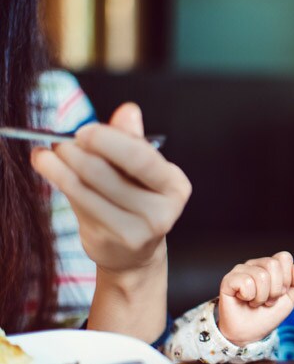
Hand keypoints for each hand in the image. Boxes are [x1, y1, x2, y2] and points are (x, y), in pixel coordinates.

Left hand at [31, 102, 191, 273]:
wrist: (134, 253)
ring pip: (86, 190)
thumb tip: (128, 111)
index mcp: (174, 186)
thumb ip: (133, 140)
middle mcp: (160, 211)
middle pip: (108, 174)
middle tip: (61, 141)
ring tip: (48, 153)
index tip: (83, 130)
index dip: (109, 142)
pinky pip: (76, 204)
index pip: (141, 159)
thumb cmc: (137, 201)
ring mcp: (134, 231)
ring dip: (60, 166)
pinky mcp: (107, 241)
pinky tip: (48, 168)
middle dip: (78, 153)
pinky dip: (58, 181)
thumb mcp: (143, 170)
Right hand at [218, 251, 293, 346]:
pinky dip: (249, 297)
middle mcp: (255, 264)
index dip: (286, 279)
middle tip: (267, 300)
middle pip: (273, 264)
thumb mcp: (290, 299)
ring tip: (255, 302)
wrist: (250, 333)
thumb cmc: (267, 314)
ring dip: (261, 297)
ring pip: (261, 276)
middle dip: (274, 290)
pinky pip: (246, 282)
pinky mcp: (228, 279)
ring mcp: (241, 270)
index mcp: (270, 265)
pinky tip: (244, 300)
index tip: (279, 293)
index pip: (284, 257)